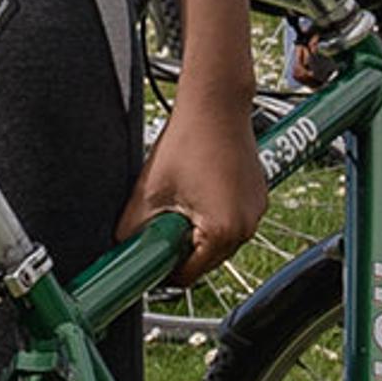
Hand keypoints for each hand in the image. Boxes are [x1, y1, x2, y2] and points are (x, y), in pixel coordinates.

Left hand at [125, 86, 267, 280]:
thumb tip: (123, 249)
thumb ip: (133, 229)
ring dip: (198, 233)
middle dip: (182, 249)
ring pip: (220, 242)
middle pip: (206, 261)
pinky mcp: (258, 198)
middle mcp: (246, 226)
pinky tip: (197, 191)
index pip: (188, 275)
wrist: (216, 105)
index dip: (164, 269)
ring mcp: (256, 212)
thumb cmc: (187, 140)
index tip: (150, 258)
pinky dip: (214, 216)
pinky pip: (233, 221)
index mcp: (222, 230)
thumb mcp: (149, 191)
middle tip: (161, 225)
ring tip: (180, 201)